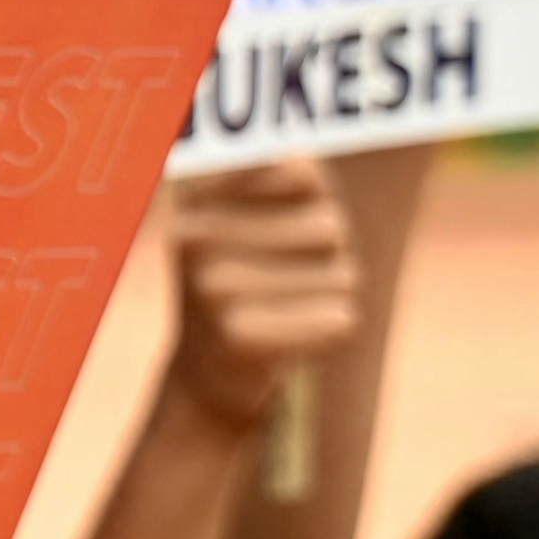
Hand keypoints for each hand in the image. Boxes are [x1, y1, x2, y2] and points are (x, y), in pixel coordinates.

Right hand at [158, 159, 356, 435]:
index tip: (278, 225)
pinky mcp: (239, 337)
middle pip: (332, 227)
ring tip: (285, 307)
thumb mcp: (260, 211)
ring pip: (345, 273)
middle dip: (327, 256)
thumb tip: (300, 166)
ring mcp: (212, 288)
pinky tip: (290, 340)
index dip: (313, 198)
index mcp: (193, 198)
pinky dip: (332, 331)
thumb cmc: (251, 278)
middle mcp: (193, 238)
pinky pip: (342, 318)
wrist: (206, 373)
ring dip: (330, 292)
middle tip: (280, 280)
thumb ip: (294, 174)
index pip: (301, 173)